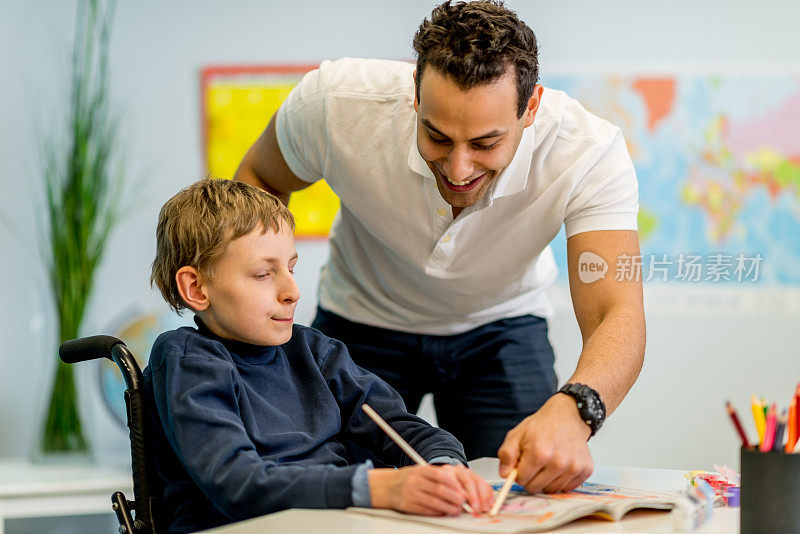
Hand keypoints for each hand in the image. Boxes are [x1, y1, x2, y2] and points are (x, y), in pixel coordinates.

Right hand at [369, 464, 492, 515]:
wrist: (386, 487)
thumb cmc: (407, 479)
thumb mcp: (420, 471)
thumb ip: (436, 476)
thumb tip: (457, 485)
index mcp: (420, 470)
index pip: (441, 475)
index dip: (454, 484)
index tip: (462, 490)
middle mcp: (415, 481)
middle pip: (440, 490)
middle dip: (454, 497)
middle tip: (463, 501)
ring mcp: (411, 494)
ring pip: (434, 502)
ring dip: (448, 507)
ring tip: (456, 510)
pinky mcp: (407, 506)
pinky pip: (426, 510)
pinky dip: (437, 512)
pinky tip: (444, 512)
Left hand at [497, 393, 593, 493]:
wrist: (569, 415)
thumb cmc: (542, 426)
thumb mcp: (517, 434)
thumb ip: (507, 454)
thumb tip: (505, 474)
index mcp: (539, 453)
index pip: (521, 480)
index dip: (519, 472)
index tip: (523, 464)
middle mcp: (558, 462)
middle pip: (535, 488)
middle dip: (531, 478)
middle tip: (535, 464)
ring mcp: (574, 467)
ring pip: (552, 490)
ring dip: (547, 480)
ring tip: (549, 462)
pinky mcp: (585, 470)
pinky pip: (567, 488)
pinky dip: (561, 480)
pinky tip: (561, 465)